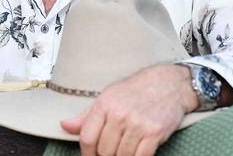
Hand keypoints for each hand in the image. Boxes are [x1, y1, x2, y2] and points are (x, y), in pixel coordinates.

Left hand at [61, 64, 197, 155]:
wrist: (167, 84)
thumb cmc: (134, 91)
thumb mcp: (107, 97)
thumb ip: (86, 116)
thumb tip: (65, 125)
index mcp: (104, 104)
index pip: (87, 137)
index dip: (86, 153)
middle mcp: (119, 114)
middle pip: (104, 151)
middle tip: (111, 152)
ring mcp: (137, 124)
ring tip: (124, 149)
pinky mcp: (154, 133)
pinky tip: (136, 153)